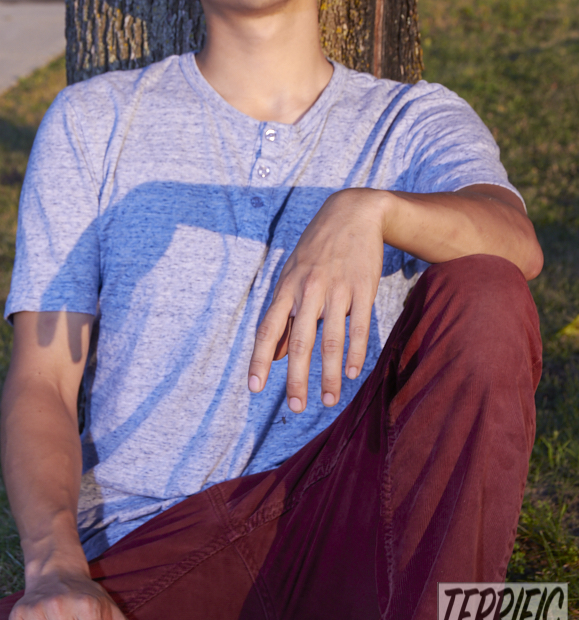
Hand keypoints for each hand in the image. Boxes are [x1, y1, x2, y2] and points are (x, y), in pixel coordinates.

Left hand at [248, 188, 386, 411]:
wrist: (353, 213)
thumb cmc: (317, 250)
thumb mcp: (293, 275)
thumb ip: (284, 315)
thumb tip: (275, 355)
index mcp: (287, 288)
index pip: (268, 329)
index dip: (260, 359)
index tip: (255, 387)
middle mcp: (309, 290)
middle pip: (300, 342)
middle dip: (297, 378)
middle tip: (296, 406)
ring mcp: (337, 290)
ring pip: (331, 340)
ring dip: (330, 374)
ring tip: (329, 400)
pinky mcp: (363, 289)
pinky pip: (359, 327)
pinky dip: (355, 353)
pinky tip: (353, 372)